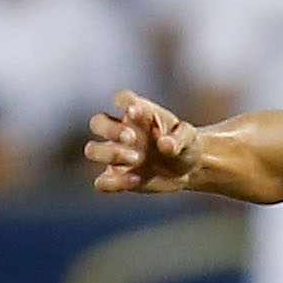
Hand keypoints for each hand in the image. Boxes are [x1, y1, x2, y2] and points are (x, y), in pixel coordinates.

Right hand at [86, 90, 201, 193]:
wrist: (187, 170)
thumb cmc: (186, 146)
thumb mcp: (190, 139)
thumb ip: (179, 138)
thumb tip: (165, 144)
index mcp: (138, 113)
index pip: (121, 99)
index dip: (123, 102)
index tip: (135, 112)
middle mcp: (121, 131)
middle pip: (97, 122)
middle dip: (110, 130)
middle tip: (132, 139)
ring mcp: (116, 155)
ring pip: (92, 150)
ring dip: (109, 154)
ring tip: (136, 159)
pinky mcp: (116, 178)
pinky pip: (101, 182)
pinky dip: (114, 182)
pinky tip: (136, 179)